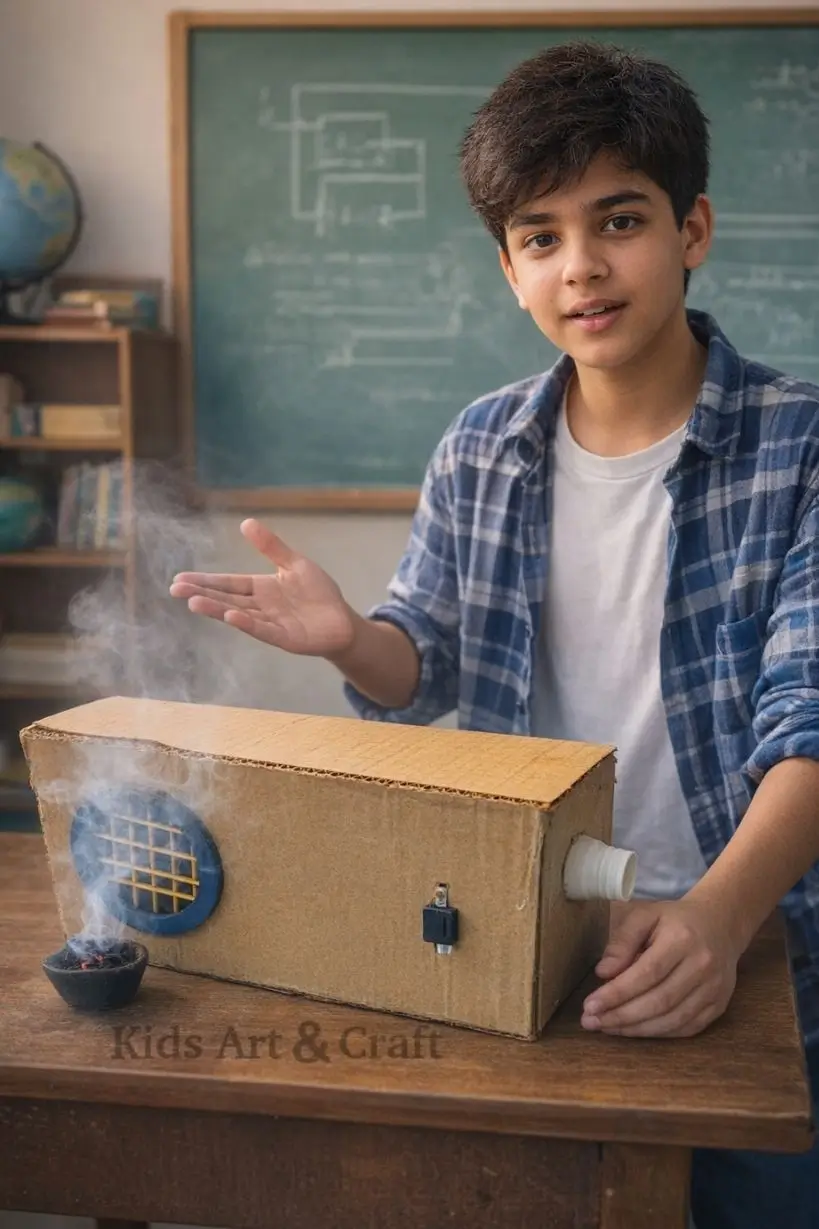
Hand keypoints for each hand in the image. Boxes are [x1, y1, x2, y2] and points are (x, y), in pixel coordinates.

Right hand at [169, 518, 355, 656]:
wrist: (342, 621)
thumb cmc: (318, 594)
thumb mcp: (294, 564)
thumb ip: (271, 547)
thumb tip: (245, 522)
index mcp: (261, 588)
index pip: (228, 583)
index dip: (205, 581)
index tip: (180, 578)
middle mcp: (261, 607)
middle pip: (226, 598)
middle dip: (202, 594)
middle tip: (174, 589)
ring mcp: (271, 624)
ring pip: (239, 615)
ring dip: (217, 609)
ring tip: (193, 602)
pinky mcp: (286, 638)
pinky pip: (264, 630)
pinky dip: (248, 624)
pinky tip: (231, 617)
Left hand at [580, 898, 741, 1037]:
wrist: (720, 924)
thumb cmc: (675, 920)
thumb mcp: (646, 916)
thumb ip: (622, 941)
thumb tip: (602, 973)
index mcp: (682, 939)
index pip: (647, 973)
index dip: (617, 993)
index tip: (590, 1005)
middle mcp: (703, 966)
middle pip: (659, 1001)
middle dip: (621, 1016)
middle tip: (591, 1021)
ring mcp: (715, 989)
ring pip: (672, 1020)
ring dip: (636, 1029)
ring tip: (607, 1028)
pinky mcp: (719, 1005)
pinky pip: (686, 1028)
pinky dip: (658, 1033)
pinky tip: (634, 1030)